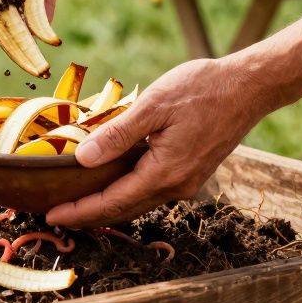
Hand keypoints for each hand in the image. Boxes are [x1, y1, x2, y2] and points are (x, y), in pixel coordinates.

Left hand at [46, 57, 274, 227]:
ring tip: (75, 202)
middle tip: (54, 214)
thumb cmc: (202, 89)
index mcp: (164, 173)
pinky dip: (126, 193)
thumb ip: (117, 134)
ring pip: (137, 203)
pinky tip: (109, 183)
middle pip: (123, 210)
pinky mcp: (191, 173)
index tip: (51, 215)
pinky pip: (151, 191)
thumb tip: (83, 159)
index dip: (79, 211)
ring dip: (107, 206)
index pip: (112, 202)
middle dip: (88, 215)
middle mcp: (176, 186)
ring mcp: (186, 182)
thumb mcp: (154, 105)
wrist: (250, 87)